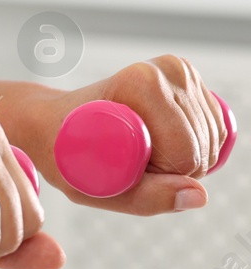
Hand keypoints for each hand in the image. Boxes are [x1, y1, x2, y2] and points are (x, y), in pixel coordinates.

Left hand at [12, 56, 227, 214]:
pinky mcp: (189, 78)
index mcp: (142, 84)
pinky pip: (216, 129)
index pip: (185, 154)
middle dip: (172, 170)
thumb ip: (148, 197)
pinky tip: (160, 142)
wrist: (51, 122)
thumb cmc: (66, 155)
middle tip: (127, 163)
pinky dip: (195, 146)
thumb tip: (199, 196)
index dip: (161, 178)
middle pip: (202, 147)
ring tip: (139, 151)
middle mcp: (167, 70)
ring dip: (182, 159)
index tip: (124, 171)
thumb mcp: (93, 187)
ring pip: (213, 139)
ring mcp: (181, 71)